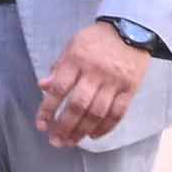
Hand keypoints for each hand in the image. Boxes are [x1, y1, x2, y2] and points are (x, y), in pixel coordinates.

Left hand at [32, 21, 147, 147]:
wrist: (131, 29)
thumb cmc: (96, 40)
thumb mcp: (72, 46)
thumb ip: (59, 68)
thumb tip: (43, 87)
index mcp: (77, 59)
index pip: (59, 89)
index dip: (48, 110)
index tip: (41, 125)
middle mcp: (95, 72)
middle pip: (78, 105)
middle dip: (64, 126)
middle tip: (55, 141)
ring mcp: (114, 81)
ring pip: (97, 113)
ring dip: (82, 131)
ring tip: (71, 142)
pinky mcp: (130, 88)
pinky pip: (118, 113)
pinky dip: (106, 127)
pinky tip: (93, 135)